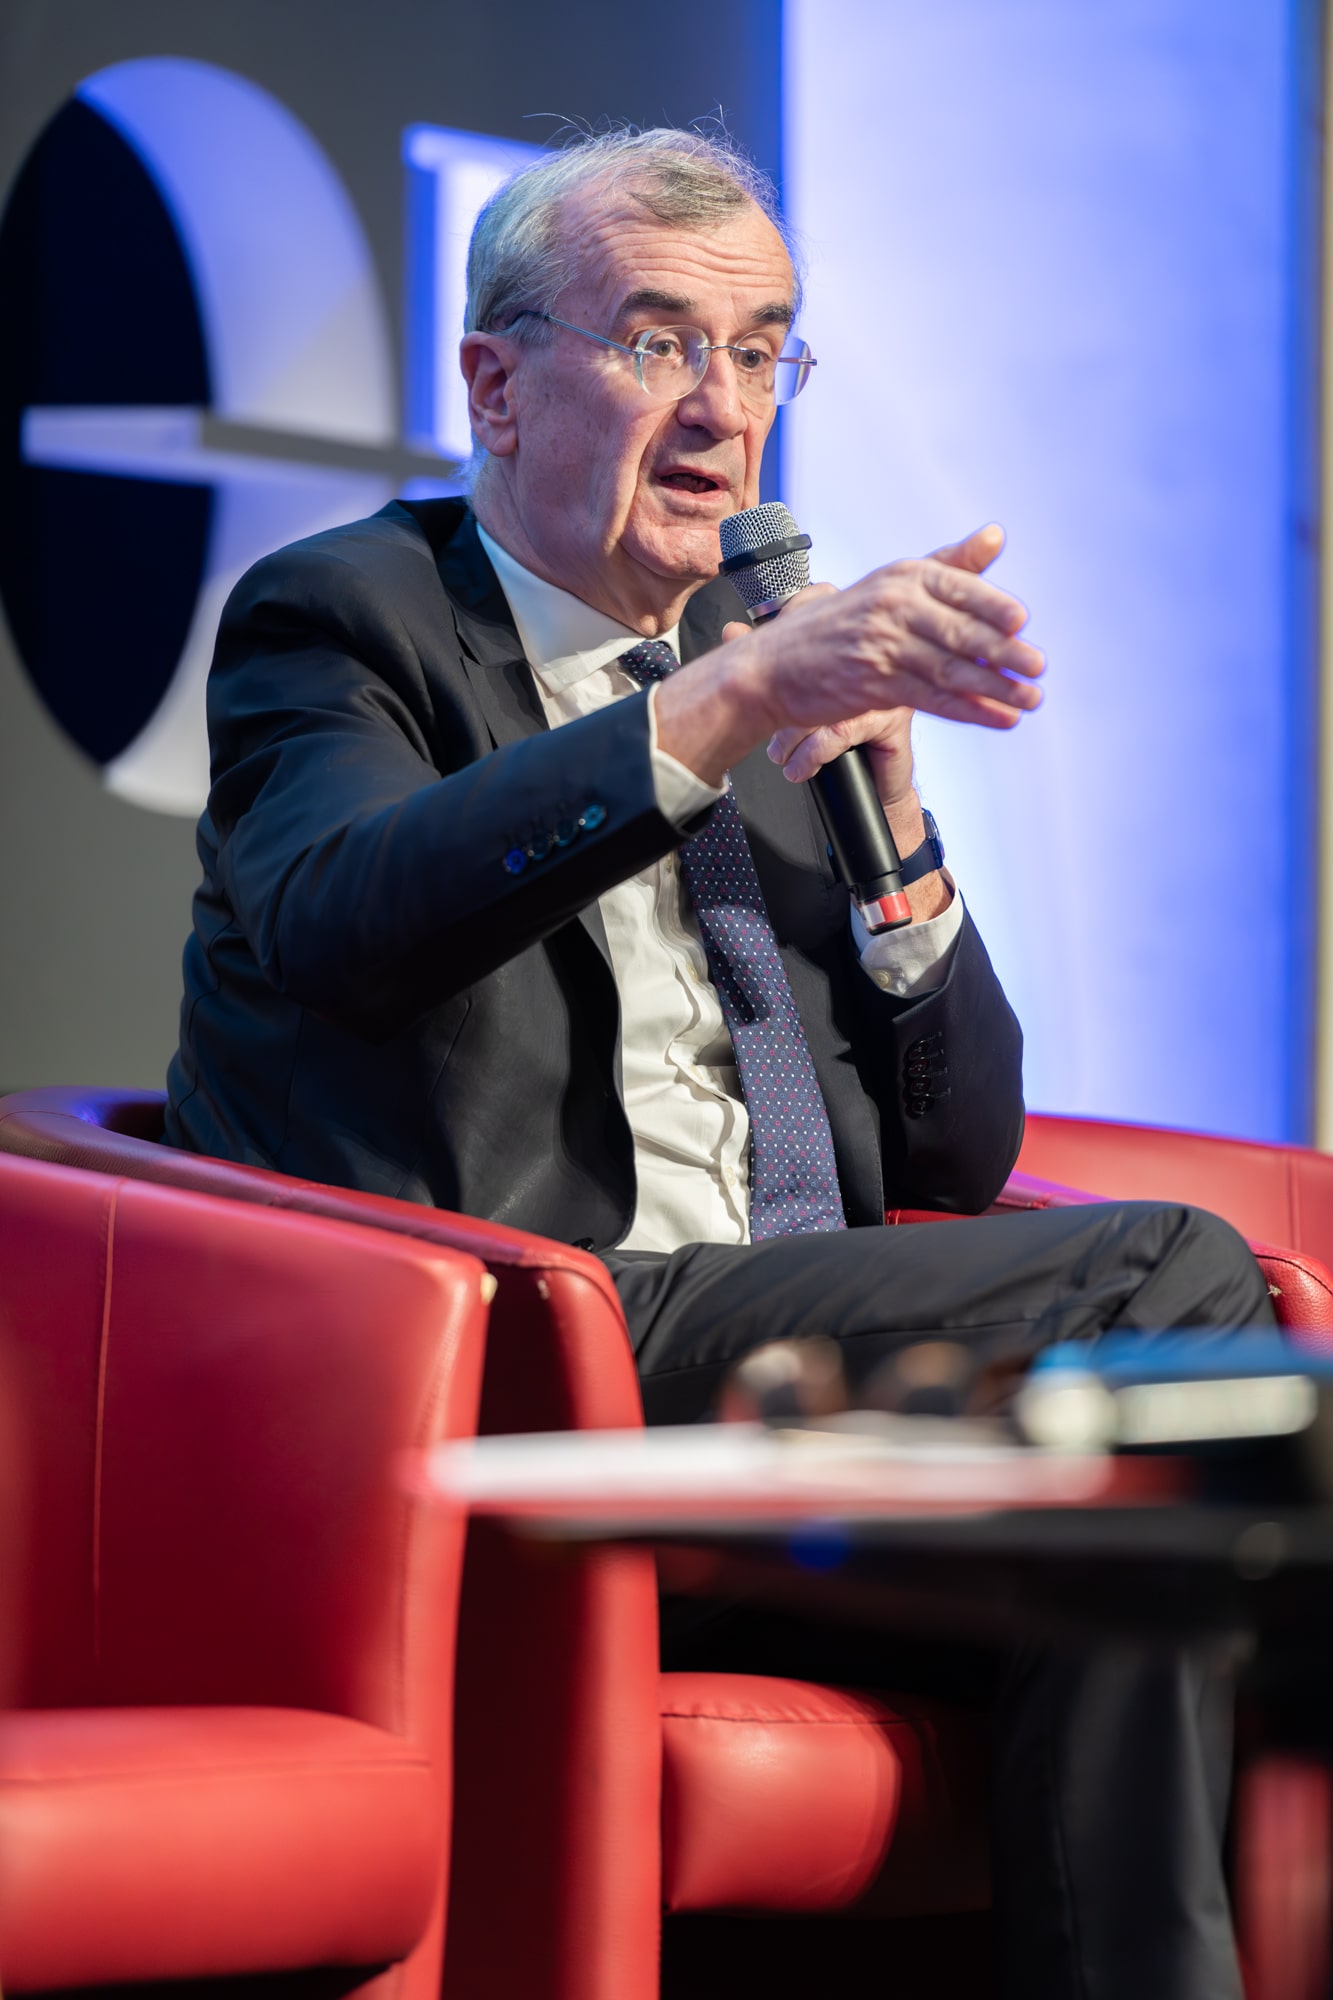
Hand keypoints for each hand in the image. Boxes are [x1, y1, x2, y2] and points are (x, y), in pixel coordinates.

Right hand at [757, 524, 1020, 805]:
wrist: (774, 666)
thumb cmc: (840, 624)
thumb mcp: (892, 583)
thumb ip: (950, 564)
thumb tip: (997, 536)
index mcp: (903, 575)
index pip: (958, 587)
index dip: (991, 606)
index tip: (1022, 622)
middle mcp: (894, 605)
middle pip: (960, 630)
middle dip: (1005, 653)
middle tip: (1038, 667)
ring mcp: (883, 645)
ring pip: (951, 668)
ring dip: (995, 687)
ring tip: (1030, 699)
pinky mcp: (875, 684)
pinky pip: (932, 698)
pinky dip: (969, 710)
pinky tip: (998, 718)